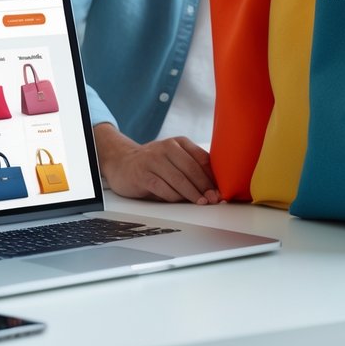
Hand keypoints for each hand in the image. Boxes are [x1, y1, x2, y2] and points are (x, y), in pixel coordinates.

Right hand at [93, 123, 219, 204]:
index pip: (202, 158)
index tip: (222, 190)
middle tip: (214, 199)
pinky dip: (173, 196)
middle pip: (191, 169)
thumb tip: (215, 187)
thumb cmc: (154, 164)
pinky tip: (179, 201)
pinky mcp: (142, 173)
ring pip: (178, 179)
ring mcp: (153, 159)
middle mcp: (167, 147)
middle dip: (205, 187)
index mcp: (179, 142)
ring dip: (192, 193)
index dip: (213, 176)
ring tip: (202, 202)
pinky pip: (162, 187)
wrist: (122, 162)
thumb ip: (191, 168)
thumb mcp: (174, 159)